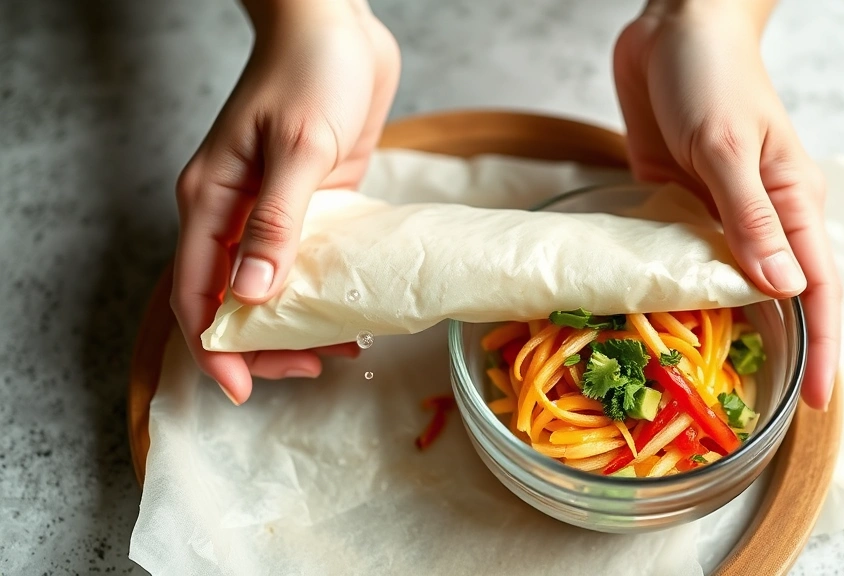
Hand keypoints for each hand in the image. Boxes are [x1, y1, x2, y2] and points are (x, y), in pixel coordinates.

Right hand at [171, 1, 399, 404]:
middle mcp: (234, 215)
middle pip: (232, 301)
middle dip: (265, 344)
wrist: (340, 26)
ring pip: (272, 289)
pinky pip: (309, 263)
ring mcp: (272, 212)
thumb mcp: (297, 147)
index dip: (215, 348)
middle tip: (314, 366)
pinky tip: (354, 311)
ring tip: (343, 347)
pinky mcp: (310, 204)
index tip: (243, 388)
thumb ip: (276, 221)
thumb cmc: (311, 71)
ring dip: (299, 324)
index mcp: (211, 201)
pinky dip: (324, 292)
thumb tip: (252, 295)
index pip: (196, 293)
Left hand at [614, 0, 839, 408]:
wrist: (671, 30)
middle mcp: (760, 219)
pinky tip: (650, 322)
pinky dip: (669, 289)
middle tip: (751, 405)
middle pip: (773, 296)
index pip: (817, 289)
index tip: (816, 401)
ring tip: (697, 380)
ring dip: (712, 325)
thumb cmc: (712, 76)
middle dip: (770, 347)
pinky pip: (677, 258)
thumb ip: (750, 218)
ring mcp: (717, 216)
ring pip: (721, 284)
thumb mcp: (729, 147)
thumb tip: (782, 288)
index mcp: (793, 204)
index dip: (821, 348)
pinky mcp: (676, 205)